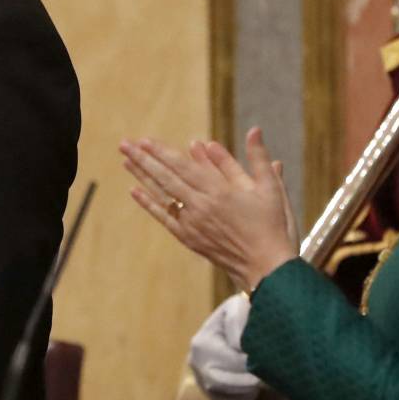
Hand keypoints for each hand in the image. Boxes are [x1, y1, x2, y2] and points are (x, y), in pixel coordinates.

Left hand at [119, 126, 298, 292]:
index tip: (145, 140)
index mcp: (220, 190)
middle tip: (124, 145)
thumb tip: (253, 130)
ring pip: (162, 195)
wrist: (268, 269)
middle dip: (144, 159)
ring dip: (142, 176)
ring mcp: (193, 223)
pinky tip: (135, 192)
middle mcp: (201, 205)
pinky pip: (165, 218)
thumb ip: (257, 159)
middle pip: (166, 177)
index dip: (162, 152)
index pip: (183, 166)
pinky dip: (149, 204)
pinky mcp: (190, 238)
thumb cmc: (273, 227)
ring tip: (125, 161)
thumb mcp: (270, 188)